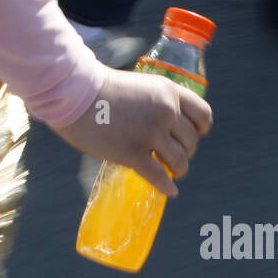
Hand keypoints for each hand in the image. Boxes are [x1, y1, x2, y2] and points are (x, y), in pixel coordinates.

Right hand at [51, 65, 212, 197]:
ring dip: (178, 169)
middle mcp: (166, 112)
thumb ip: (154, 103)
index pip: (202, 114)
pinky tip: (170, 191)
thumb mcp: (139, 86)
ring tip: (172, 172)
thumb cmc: (99, 88)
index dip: (201, 128)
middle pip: (191, 141)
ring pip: (179, 161)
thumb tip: (163, 124)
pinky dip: (166, 187)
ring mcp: (151, 134)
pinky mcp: (133, 153)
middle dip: (186, 151)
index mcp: (169, 92)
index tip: (196, 135)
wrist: (74, 93)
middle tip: (175, 155)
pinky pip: (158, 177)